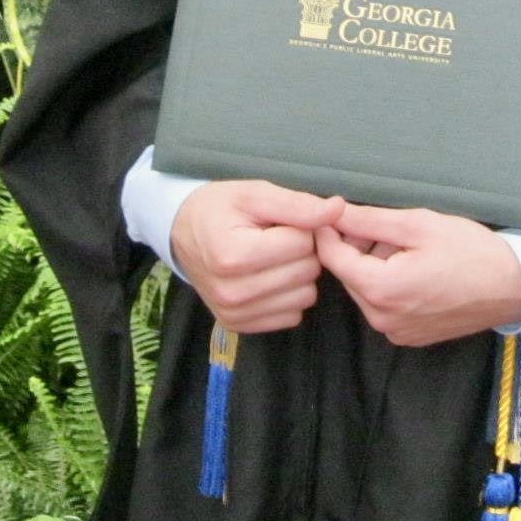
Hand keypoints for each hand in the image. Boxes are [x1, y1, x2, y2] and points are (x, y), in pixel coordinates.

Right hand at [170, 180, 344, 332]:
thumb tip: (337, 209)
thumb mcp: (255, 193)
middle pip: (306, 271)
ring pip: (305, 295)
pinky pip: (292, 315)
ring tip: (271, 256)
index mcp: (233, 256)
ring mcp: (235, 314)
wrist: (182, 231)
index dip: (300, 227)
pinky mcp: (239, 326)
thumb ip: (298, 204)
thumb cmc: (220, 208)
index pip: (302, 243)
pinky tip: (268, 277)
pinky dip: (287, 295)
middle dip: (301, 250)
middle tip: (275, 237)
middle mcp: (233, 293)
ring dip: (297, 274)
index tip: (279, 221)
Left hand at [315, 203, 520, 346]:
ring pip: (365, 289)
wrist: (513, 287)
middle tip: (384, 225)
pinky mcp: (408, 336)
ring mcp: (395, 331)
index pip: (332, 257)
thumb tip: (331, 211)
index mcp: (381, 290)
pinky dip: (388, 282)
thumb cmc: (470, 251)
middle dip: (357, 246)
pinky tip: (414, 266)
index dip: (328, 230)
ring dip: (373, 263)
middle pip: (348, 274)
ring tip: (405, 244)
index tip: (334, 210)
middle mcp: (381, 318)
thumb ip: (368, 220)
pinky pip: (383, 304)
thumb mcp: (418, 224)